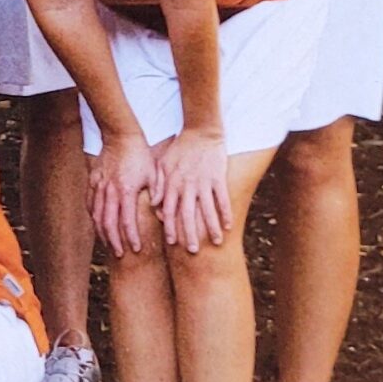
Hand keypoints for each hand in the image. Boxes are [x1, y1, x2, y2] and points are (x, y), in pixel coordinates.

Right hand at [87, 133, 156, 255]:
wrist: (120, 135)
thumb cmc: (141, 155)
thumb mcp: (154, 173)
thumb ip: (157, 194)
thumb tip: (161, 214)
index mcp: (127, 190)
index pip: (127, 220)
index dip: (131, 237)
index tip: (136, 248)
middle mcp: (110, 190)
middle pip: (108, 223)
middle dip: (113, 241)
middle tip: (119, 254)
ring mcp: (99, 186)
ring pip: (96, 215)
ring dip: (102, 233)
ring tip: (108, 244)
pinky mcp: (92, 181)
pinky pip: (90, 204)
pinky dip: (93, 217)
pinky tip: (98, 225)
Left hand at [154, 128, 230, 253]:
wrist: (201, 130)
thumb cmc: (180, 147)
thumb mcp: (163, 163)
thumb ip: (158, 184)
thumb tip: (154, 204)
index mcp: (172, 183)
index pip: (169, 210)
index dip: (170, 227)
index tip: (173, 243)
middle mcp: (187, 185)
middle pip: (187, 215)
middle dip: (190, 234)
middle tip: (193, 251)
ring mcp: (203, 182)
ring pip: (207, 210)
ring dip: (211, 228)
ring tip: (217, 243)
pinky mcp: (218, 177)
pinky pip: (222, 199)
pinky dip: (225, 213)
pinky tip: (229, 225)